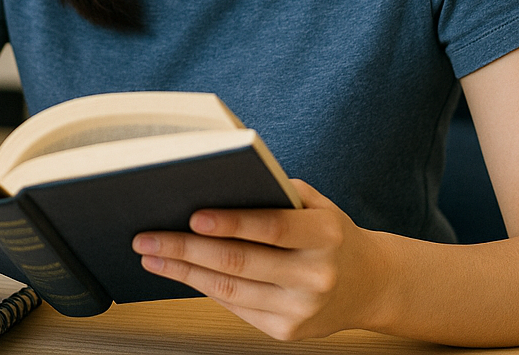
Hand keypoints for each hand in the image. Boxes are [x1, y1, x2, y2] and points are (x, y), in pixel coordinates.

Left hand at [132, 180, 388, 340]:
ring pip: (229, 289)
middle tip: (147, 236)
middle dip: (186, 248)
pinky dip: (201, 287)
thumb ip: (273, 193)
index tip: (193, 215)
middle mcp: (315, 274)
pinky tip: (178, 272)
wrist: (371, 284)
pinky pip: (235, 307)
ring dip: (183, 271)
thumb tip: (213, 186)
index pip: (271, 226)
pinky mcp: (288, 332)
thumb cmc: (330, 232)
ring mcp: (302, 309)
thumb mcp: (314, 203)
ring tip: (151, 255)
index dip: (231, 222)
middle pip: (239, 262)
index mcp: (324, 234)